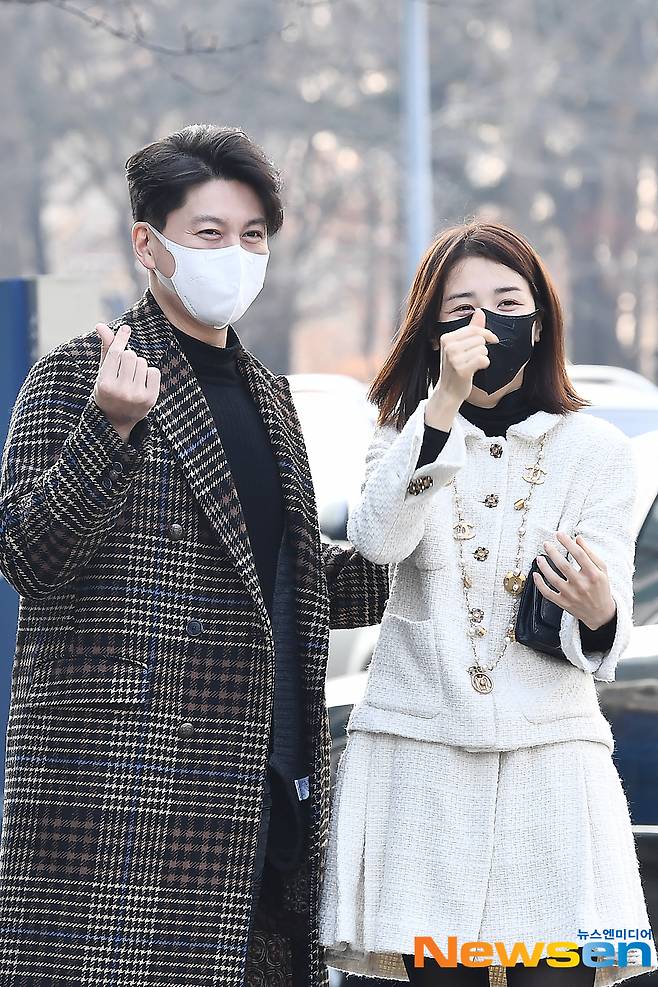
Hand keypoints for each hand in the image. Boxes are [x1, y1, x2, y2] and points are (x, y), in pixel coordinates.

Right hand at [93, 323, 160, 442]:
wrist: (117, 420)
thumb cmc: (108, 391)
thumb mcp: (102, 372)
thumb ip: (105, 349)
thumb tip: (101, 325)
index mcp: (104, 384)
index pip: (115, 354)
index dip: (121, 339)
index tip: (126, 329)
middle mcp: (121, 391)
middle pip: (130, 355)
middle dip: (127, 358)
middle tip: (123, 370)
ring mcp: (137, 396)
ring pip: (142, 362)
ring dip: (138, 366)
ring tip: (131, 378)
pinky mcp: (150, 399)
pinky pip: (154, 371)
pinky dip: (149, 373)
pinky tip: (141, 383)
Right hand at [426, 310, 498, 427]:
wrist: (448, 391)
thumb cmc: (456, 368)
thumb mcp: (460, 346)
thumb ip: (471, 328)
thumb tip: (479, 312)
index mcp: (447, 338)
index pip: (474, 329)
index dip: (486, 333)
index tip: (492, 339)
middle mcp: (449, 347)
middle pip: (479, 338)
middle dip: (482, 347)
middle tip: (475, 358)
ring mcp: (454, 358)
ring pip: (482, 349)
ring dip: (483, 356)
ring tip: (473, 364)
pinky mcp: (461, 370)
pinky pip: (483, 359)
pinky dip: (484, 364)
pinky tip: (477, 368)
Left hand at [533, 531, 616, 630]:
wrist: (601, 614)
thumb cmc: (601, 588)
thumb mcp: (602, 569)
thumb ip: (590, 553)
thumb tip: (577, 538)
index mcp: (593, 575)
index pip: (579, 555)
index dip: (567, 542)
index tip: (559, 534)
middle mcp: (582, 585)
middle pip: (563, 566)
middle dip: (552, 552)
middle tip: (546, 544)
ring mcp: (572, 595)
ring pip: (553, 579)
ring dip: (543, 567)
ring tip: (539, 557)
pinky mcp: (564, 603)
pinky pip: (548, 593)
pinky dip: (539, 584)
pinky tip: (536, 574)